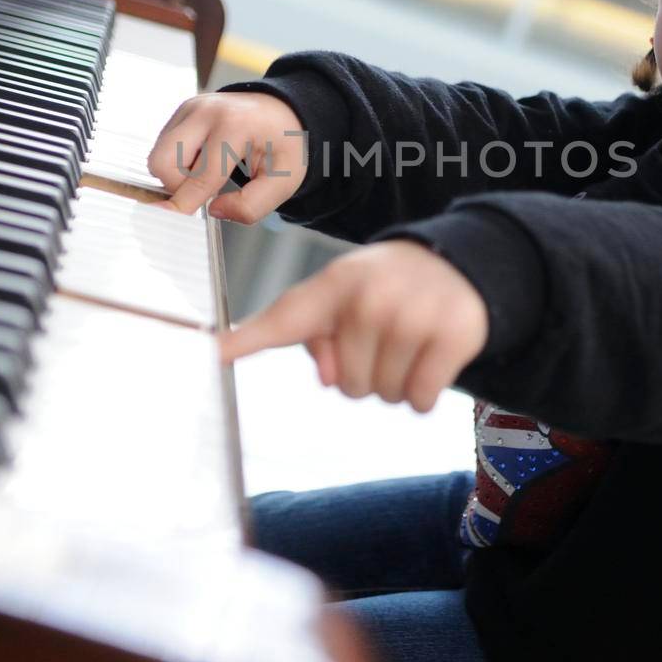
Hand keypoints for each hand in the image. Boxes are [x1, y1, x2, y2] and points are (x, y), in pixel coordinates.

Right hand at [146, 92, 308, 222]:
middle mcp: (206, 111)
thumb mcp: (284, 180)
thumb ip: (253, 204)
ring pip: (158, 156)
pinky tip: (204, 159)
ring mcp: (190, 108)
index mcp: (235, 126)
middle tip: (207, 189)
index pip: (199, 177)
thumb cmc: (282, 144)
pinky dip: (178, 162)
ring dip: (178, 175)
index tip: (167, 223)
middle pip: (163, 163)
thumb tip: (215, 210)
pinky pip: (163, 147)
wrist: (281, 111)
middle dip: (179, 187)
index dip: (183, 206)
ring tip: (209, 171)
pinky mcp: (182, 112)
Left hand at [220, 241, 488, 412]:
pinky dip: (423, 393)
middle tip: (383, 338)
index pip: (279, 321)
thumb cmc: (383, 289)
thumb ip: (318, 338)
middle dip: (365, 373)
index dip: (238, 341)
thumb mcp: (344, 299)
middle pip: (346, 386)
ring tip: (407, 343)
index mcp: (330, 287)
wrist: (456, 262)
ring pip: (384, 395)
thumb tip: (329, 375)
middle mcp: (367, 298)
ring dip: (396, 382)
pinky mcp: (451, 335)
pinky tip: (430, 357)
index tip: (206, 355)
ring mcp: (411, 315)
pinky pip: (420, 398)